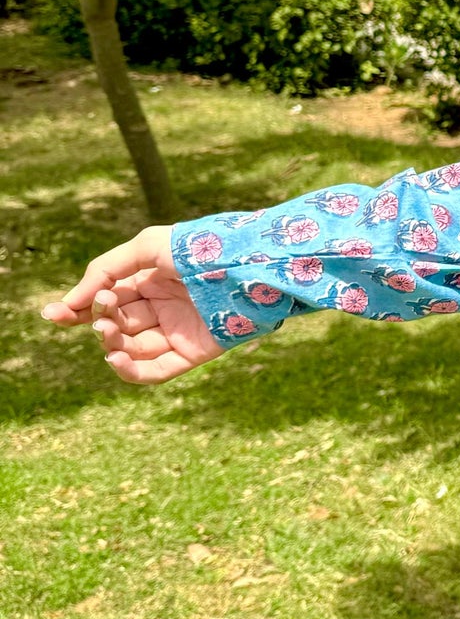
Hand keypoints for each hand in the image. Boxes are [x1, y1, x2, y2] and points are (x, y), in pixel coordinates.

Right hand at [41, 225, 221, 382]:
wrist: (247, 264)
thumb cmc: (199, 249)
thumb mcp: (147, 247)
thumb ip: (105, 271)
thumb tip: (70, 303)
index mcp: (153, 282)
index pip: (108, 301)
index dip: (80, 309)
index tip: (53, 314)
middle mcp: (164, 307)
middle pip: (117, 325)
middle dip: (98, 322)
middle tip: (99, 315)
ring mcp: (179, 331)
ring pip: (131, 348)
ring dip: (111, 342)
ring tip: (107, 329)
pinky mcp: (195, 352)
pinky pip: (157, 371)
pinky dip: (131, 371)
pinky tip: (113, 358)